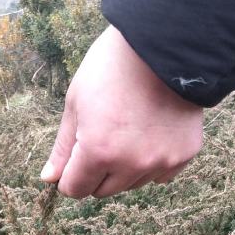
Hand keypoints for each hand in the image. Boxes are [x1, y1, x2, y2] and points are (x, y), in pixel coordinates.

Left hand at [41, 25, 203, 197]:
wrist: (165, 43)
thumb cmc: (113, 67)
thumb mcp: (77, 102)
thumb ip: (64, 147)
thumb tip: (50, 179)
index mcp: (98, 152)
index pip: (75, 189)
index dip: (70, 175)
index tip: (75, 157)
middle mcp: (131, 164)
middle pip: (103, 191)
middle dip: (96, 171)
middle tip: (103, 135)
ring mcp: (161, 161)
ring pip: (131, 184)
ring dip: (124, 168)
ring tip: (129, 129)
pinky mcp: (184, 155)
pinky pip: (160, 174)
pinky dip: (152, 161)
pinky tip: (150, 132)